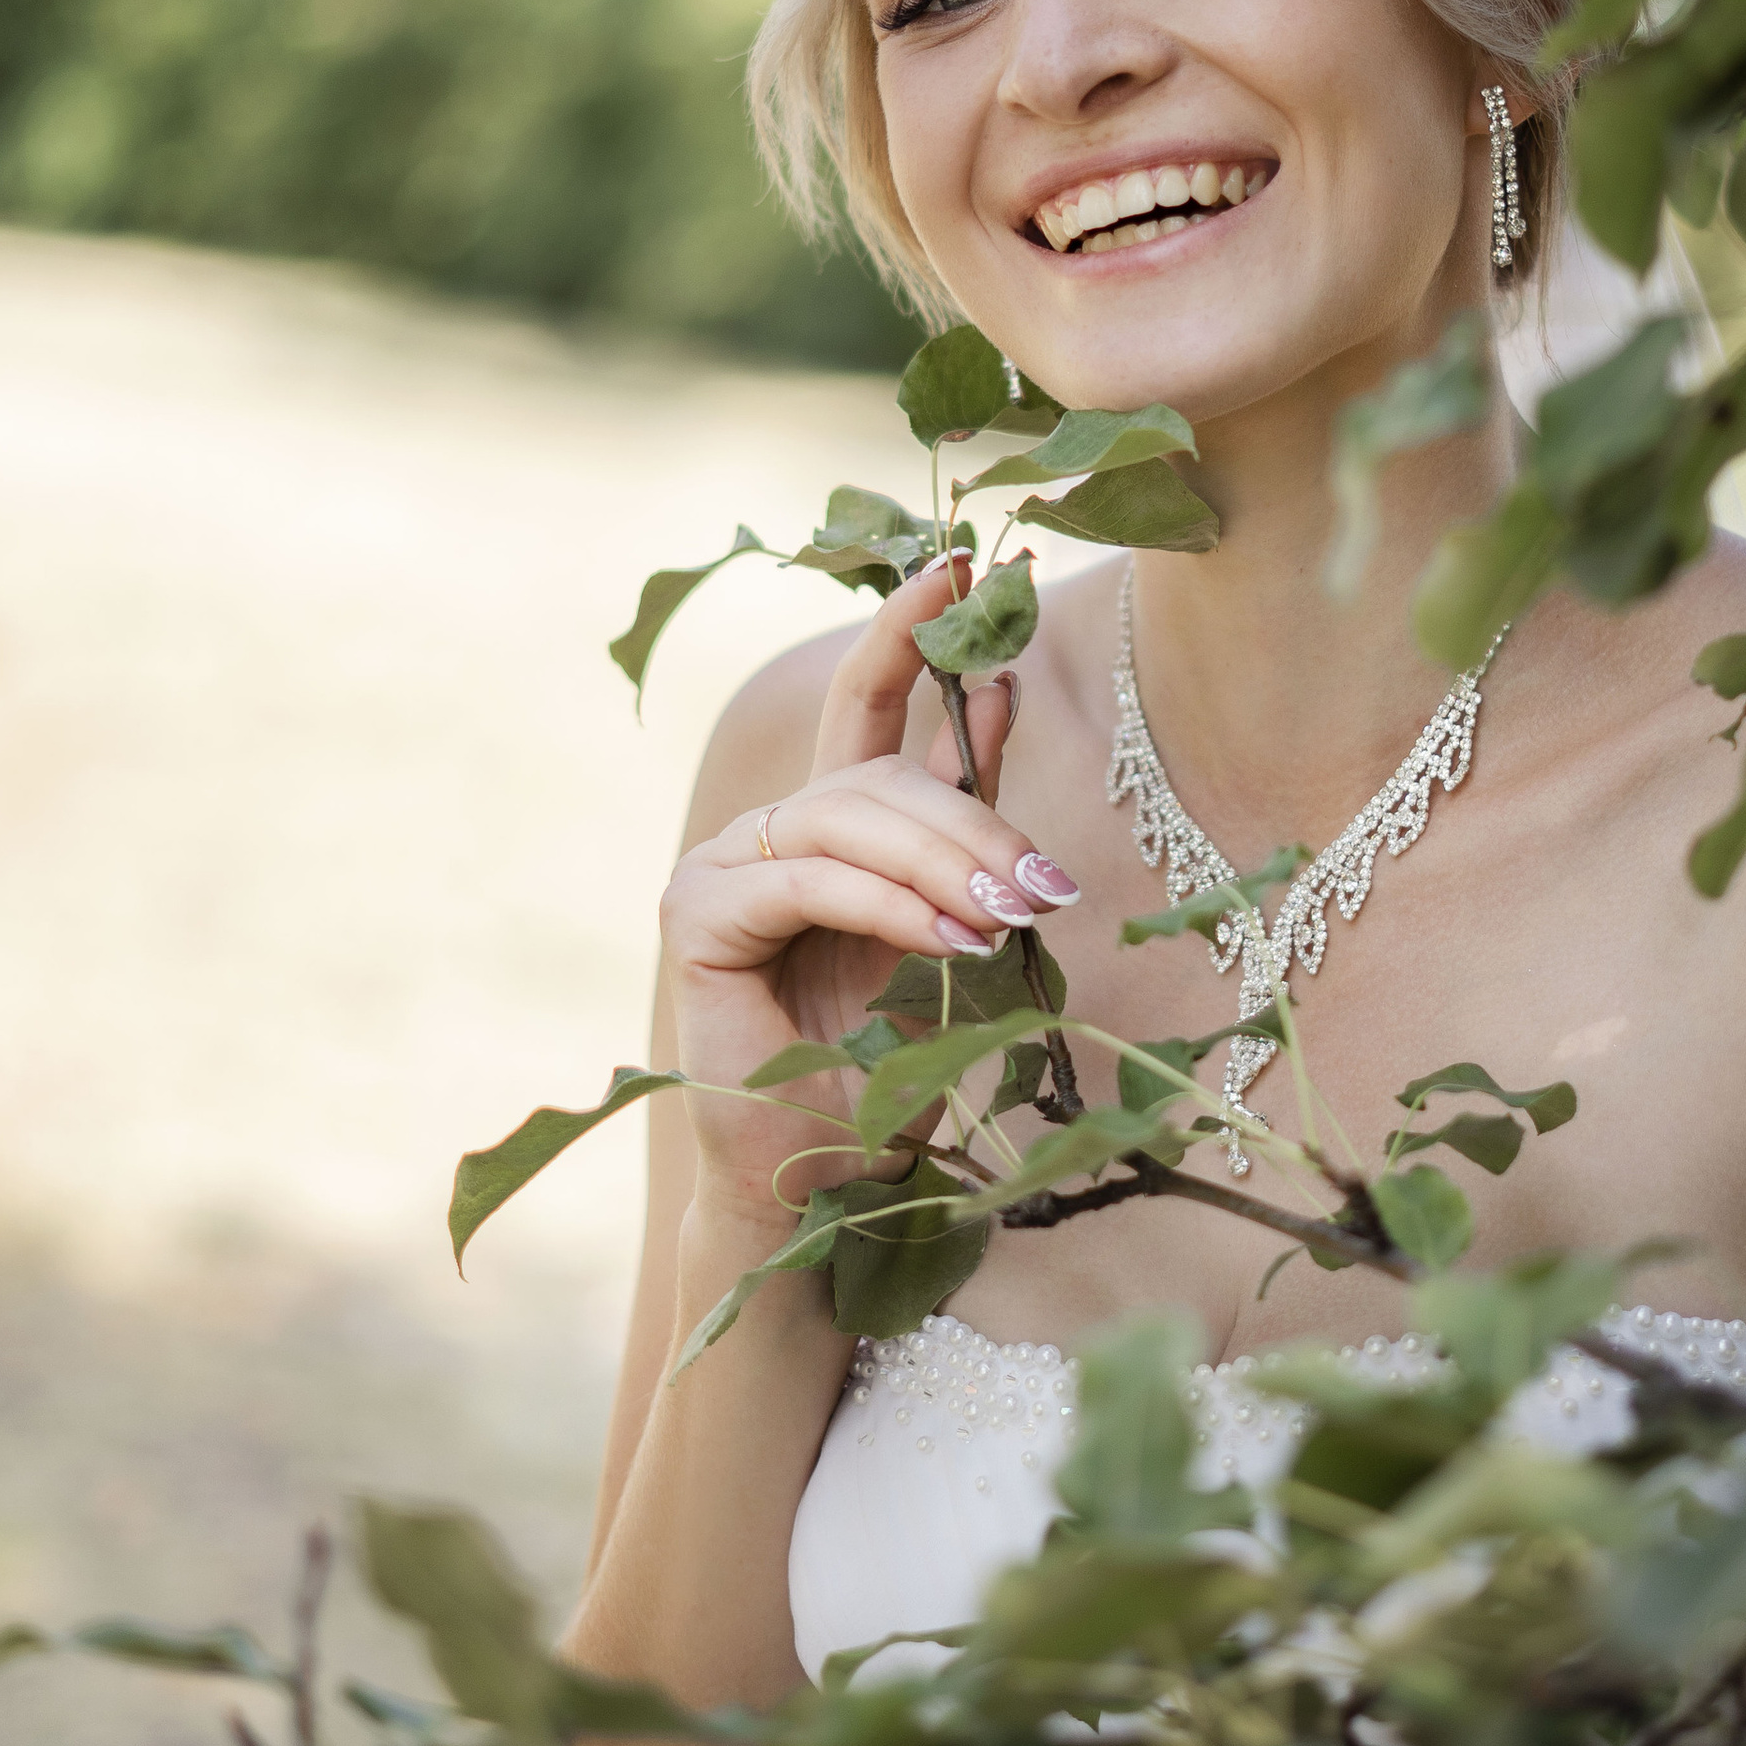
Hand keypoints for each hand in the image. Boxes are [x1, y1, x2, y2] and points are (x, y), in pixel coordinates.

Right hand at [657, 559, 1077, 1226]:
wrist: (825, 1183)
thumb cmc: (888, 1069)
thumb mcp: (956, 926)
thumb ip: (968, 819)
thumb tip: (995, 683)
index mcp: (828, 828)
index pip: (870, 705)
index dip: (912, 630)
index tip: (972, 562)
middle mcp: (768, 833)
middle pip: (877, 775)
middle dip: (973, 819)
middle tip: (1046, 887)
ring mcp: (722, 867)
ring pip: (848, 819)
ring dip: (943, 866)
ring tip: (1008, 921)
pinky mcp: (699, 917)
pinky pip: (807, 880)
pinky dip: (885, 906)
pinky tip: (946, 942)